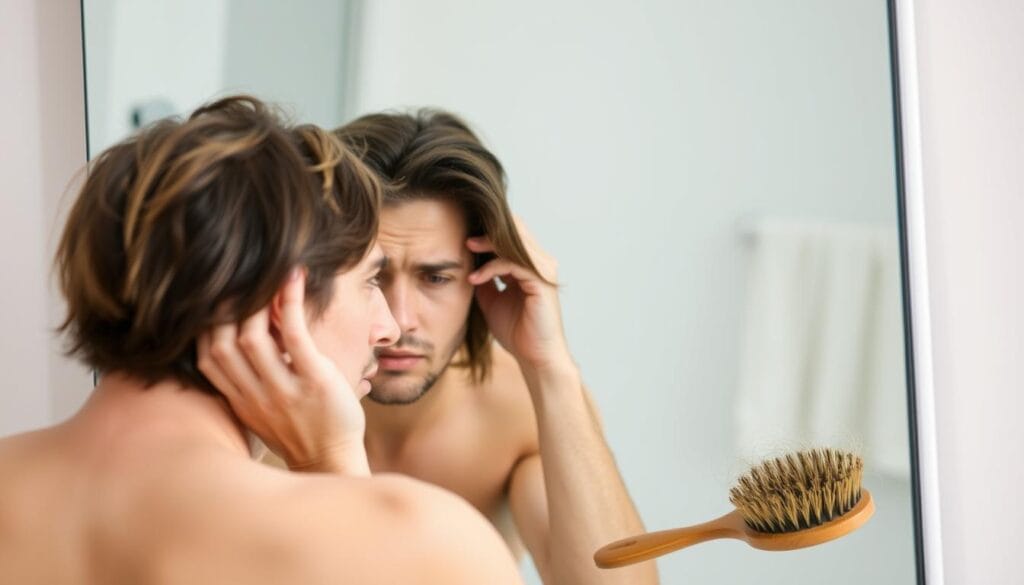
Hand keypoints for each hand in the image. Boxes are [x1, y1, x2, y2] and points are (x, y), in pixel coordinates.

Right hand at [197, 269, 369, 475]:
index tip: (217, 299)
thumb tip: (253, 327)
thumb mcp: (266, 406)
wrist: (334, 460)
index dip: (206, 326)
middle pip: (222, 344)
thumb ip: (253, 374)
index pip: (207, 358)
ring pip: (252, 338)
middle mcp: (256, 396)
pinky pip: (295, 335)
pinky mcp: (314, 382)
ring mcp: (283, 390)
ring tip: (270, 273)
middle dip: (227, 308)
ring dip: (258, 301)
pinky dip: (291, 303)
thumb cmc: (304, 428)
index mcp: (241, 401)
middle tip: (242, 278)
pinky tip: (294, 278)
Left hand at [467, 216, 572, 374]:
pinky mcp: (541, 283)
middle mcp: (540, 263)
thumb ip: (484, 278)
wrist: (534, 357)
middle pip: (515, 231)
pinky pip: (512, 264)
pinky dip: (491, 267)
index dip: (488, 232)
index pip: (512, 235)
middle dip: (487, 230)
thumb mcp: (491, 298)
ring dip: (488, 243)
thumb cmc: (516, 331)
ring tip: (466, 246)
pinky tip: (474, 277)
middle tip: (463, 234)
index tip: (462, 235)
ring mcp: (543, 271)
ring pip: (514, 243)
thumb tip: (467, 261)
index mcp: (530, 265)